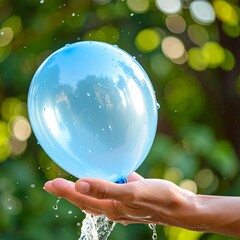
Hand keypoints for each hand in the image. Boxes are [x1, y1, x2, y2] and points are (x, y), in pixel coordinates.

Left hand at [44, 173, 194, 226]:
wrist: (180, 207)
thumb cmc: (157, 198)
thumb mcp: (131, 193)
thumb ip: (106, 189)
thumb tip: (80, 184)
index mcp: (111, 207)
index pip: (81, 199)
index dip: (65, 192)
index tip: (50, 183)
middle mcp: (113, 208)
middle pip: (86, 199)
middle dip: (68, 192)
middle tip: (54, 184)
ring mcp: (122, 203)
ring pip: (98, 196)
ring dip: (84, 189)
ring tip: (75, 182)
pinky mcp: (131, 196)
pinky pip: (113, 190)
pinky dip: (104, 184)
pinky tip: (106, 175)